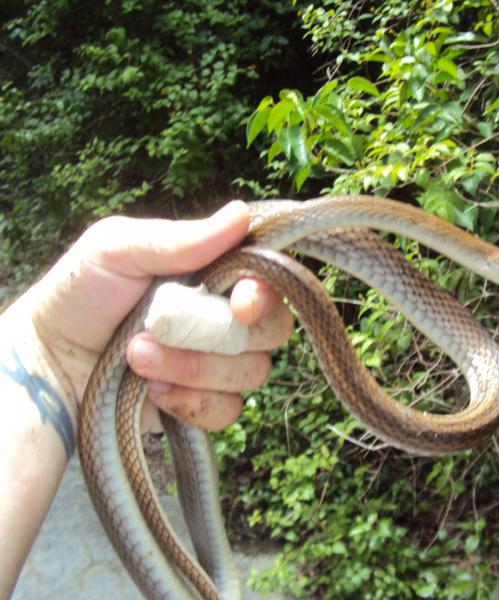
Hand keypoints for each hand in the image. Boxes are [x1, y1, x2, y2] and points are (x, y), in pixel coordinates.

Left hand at [24, 201, 292, 431]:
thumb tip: (240, 214)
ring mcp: (220, 361)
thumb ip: (179, 238)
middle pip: (273, 330)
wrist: (49, 362)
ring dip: (192, 368)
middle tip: (158, 329)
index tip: (240, 304)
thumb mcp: (116, 249)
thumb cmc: (80, 295)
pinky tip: (153, 390)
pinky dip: (191, 402)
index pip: (270, 280)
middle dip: (219, 337)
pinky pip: (229, 410)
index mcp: (217, 273)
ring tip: (136, 356)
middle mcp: (228, 316)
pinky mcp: (205, 401)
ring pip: (250, 372)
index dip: (265, 293)